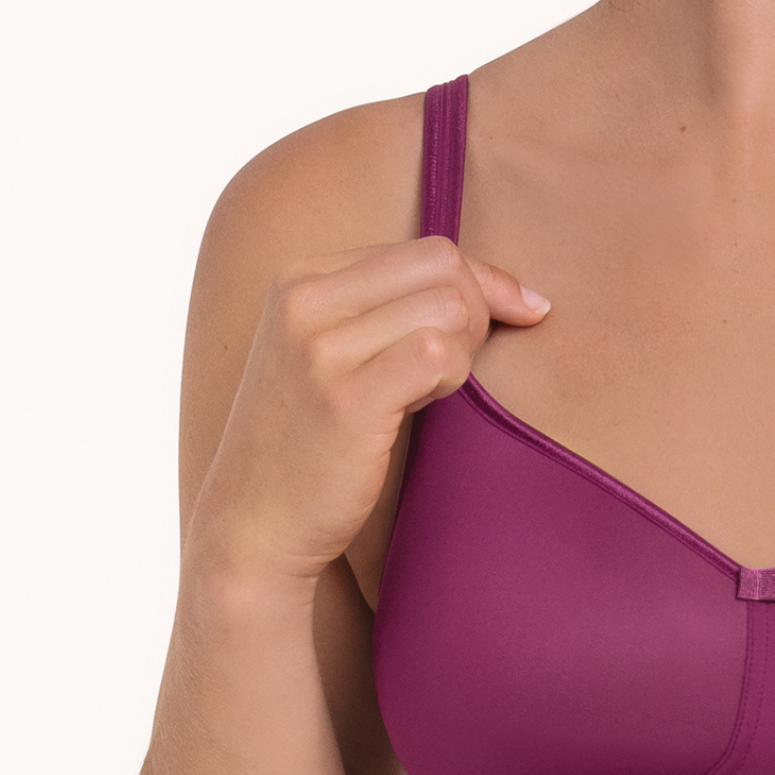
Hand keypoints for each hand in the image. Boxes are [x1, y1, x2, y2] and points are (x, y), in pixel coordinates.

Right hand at [188, 236, 548, 585]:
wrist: (252, 526)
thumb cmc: (315, 436)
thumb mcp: (336, 349)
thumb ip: (398, 306)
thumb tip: (523, 293)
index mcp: (302, 277)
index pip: (429, 248)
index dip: (485, 281)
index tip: (520, 313)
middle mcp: (305, 299)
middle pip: (444, 265)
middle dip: (478, 311)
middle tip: (456, 365)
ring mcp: (320, 348)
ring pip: (449, 307)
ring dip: (462, 353)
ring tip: (426, 390)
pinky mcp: (346, 398)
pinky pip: (439, 353)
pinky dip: (453, 377)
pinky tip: (423, 405)